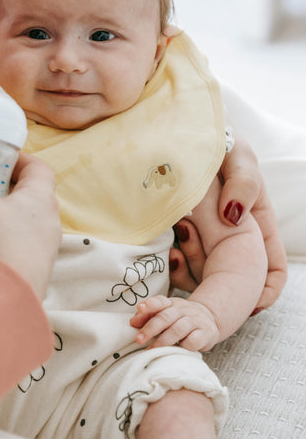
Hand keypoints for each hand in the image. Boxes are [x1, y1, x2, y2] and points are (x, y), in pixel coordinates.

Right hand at [0, 148, 60, 300]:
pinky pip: (13, 250)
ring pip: (21, 225)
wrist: (0, 306)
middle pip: (29, 197)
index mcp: (41, 201)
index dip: (19, 159)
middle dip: (4, 189)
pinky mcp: (28, 276)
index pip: (39, 169)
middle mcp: (47, 226)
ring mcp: (40, 254)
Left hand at [130, 295, 219, 352]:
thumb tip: (132, 322)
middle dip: (150, 328)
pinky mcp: (206, 333)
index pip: (160, 301)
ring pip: (178, 329)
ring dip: (163, 340)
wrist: (210, 319)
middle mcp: (183, 310)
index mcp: (171, 303)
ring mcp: (195, 321)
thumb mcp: (166, 314)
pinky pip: (194, 340)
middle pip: (165, 317)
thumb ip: (148, 316)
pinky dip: (185, 345)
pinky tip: (179, 349)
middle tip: (139, 339)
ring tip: (151, 349)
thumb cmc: (180, 319)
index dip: (150, 304)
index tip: (140, 308)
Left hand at [169, 137, 286, 311]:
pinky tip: (168, 253)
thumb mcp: (239, 158)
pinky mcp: (178, 235)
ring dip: (191, 272)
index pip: (270, 268)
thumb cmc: (221, 142)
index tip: (251, 305)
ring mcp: (204, 238)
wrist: (180, 133)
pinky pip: (178, 260)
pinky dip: (173, 262)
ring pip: (203, 273)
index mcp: (256, 224)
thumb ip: (242, 184)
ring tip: (177, 256)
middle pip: (231, 279)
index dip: (265, 292)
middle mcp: (231, 237)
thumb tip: (233, 217)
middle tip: (197, 274)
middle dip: (215, 284)